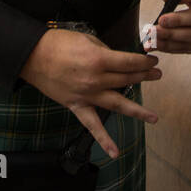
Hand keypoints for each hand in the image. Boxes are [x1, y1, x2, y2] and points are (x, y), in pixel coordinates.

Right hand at [19, 28, 160, 158]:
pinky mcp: (77, 106)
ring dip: (137, 111)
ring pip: (117, 104)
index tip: (153, 61)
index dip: (144, 62)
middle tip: (158, 75)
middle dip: (144, 77)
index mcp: (99, 60)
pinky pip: (92, 126)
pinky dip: (104, 140)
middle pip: (126, 80)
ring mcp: (87, 95)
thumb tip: (118, 60)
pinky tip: (114, 152)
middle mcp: (96, 80)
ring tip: (154, 117)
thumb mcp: (86, 39)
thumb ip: (105, 51)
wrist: (33, 56)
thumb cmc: (58, 43)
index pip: (130, 63)